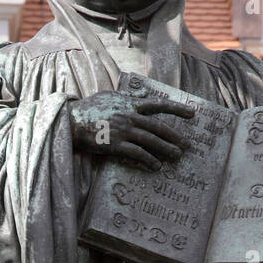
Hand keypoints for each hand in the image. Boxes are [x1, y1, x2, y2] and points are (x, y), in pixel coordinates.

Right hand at [68, 91, 193, 170]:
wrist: (71, 120)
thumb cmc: (89, 109)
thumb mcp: (110, 97)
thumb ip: (128, 97)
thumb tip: (144, 96)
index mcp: (129, 103)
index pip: (158, 104)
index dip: (176, 109)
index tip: (192, 113)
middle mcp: (129, 115)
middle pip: (158, 125)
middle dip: (175, 135)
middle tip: (187, 144)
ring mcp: (122, 130)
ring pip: (150, 140)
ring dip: (166, 149)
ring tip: (177, 156)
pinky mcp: (115, 144)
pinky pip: (136, 153)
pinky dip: (148, 160)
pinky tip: (156, 166)